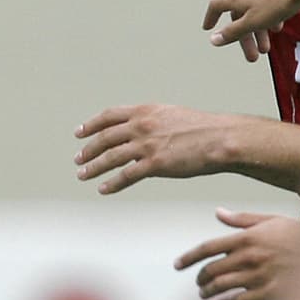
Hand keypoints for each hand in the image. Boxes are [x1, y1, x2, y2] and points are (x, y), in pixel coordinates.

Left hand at [74, 104, 225, 193]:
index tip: (79, 133)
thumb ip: (150, 122)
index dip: (91, 125)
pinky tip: (103, 189)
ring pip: (111, 157)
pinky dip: (112, 183)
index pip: (109, 116)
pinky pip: (126, 175)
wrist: (221, 139)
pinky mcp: (155, 163)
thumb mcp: (170, 115)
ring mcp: (147, 144)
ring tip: (82, 174)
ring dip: (93, 167)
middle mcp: (141, 125)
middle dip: (88, 149)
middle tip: (78, 159)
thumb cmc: (201, 128)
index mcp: (145, 111)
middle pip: (105, 138)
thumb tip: (135, 133)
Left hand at [174, 209, 299, 299]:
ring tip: (205, 294)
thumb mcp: (270, 220)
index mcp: (246, 238)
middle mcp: (249, 257)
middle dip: (201, 278)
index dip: (189, 257)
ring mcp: (259, 276)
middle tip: (198, 282)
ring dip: (209, 292)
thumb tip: (218, 212)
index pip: (208, 248)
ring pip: (223, 287)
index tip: (177, 265)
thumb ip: (242, 219)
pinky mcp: (271, 293)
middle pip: (212, 270)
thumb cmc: (299, 234)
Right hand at [202, 0, 299, 62]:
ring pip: (253, 12)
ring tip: (266, 47)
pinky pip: (266, 6)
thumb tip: (213, 40)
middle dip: (245, 37)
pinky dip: (268, 19)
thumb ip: (233, 32)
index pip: (215, 7)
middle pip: (238, 16)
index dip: (210, 18)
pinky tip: (277, 25)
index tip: (209, 27)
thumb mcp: (252, 22)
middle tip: (251, 54)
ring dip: (258, 31)